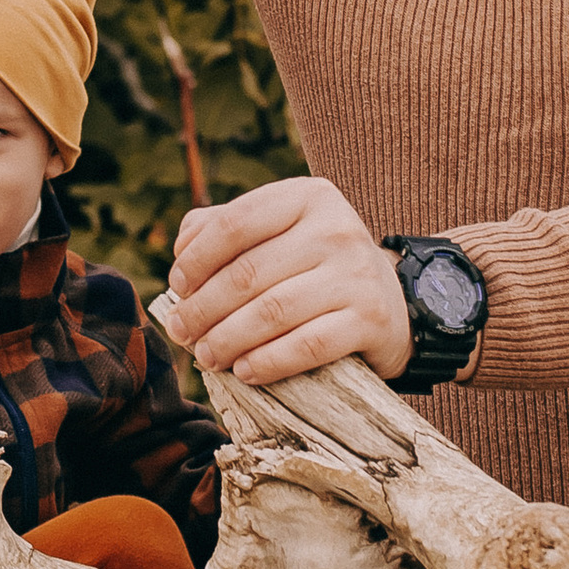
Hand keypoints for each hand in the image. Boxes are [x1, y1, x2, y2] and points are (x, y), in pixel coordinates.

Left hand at [164, 176, 409, 387]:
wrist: (391, 301)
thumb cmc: (315, 264)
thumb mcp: (278, 231)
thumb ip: (225, 228)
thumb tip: (181, 248)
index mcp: (307, 197)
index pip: (235, 223)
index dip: (196, 258)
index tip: (177, 286)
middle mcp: (336, 228)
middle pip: (248, 273)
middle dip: (203, 308)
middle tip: (182, 332)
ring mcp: (356, 274)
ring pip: (272, 311)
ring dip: (228, 340)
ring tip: (206, 356)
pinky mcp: (370, 318)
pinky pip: (307, 345)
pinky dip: (268, 362)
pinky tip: (244, 372)